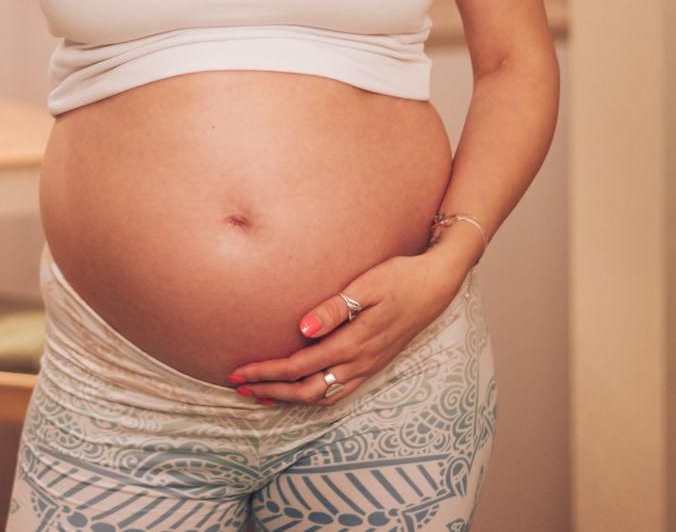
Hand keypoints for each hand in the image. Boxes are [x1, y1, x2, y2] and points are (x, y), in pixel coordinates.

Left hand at [226, 249, 470, 405]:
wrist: (436, 284)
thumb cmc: (399, 277)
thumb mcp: (367, 286)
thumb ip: (334, 309)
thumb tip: (302, 329)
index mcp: (353, 343)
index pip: (299, 366)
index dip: (267, 372)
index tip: (240, 372)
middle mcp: (360, 362)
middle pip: (306, 390)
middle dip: (271, 391)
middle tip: (240, 388)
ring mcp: (368, 366)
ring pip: (323, 396)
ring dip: (290, 397)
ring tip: (262, 394)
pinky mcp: (374, 364)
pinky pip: (339, 392)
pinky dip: (314, 396)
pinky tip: (301, 389)